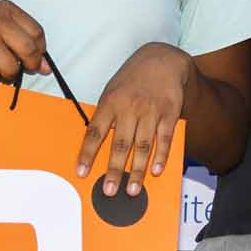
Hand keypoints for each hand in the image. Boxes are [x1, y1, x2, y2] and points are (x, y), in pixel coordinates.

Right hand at [0, 0, 44, 83]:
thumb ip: (23, 42)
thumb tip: (47, 68)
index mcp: (6, 9)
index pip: (37, 33)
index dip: (40, 51)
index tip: (34, 59)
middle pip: (29, 50)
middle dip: (29, 65)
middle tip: (21, 69)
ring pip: (12, 67)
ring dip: (7, 74)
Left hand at [77, 43, 189, 195]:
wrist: (162, 60)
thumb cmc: (132, 80)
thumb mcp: (112, 91)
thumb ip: (106, 116)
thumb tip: (96, 144)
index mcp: (110, 102)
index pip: (95, 132)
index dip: (87, 154)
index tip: (81, 172)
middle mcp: (129, 108)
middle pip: (120, 144)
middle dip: (114, 170)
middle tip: (109, 190)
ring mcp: (150, 111)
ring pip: (142, 145)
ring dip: (137, 170)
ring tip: (132, 189)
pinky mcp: (169, 113)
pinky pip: (164, 138)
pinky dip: (161, 156)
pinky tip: (156, 171)